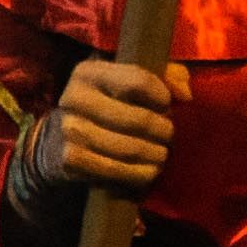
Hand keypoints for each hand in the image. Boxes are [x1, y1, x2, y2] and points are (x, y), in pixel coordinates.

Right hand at [43, 59, 189, 197]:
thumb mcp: (132, 80)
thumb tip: (185, 93)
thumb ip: (167, 76)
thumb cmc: (109, 103)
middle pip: (137, 120)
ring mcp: (69, 130)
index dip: (161, 96)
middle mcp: (74, 98)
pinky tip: (149, 170)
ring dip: (154, 155)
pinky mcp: (70, 159)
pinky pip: (115, 171)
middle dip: (162, 130)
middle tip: (169, 135)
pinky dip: (139, 174)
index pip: (137, 81)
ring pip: (128, 148)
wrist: (62, 137)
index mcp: (89, 72)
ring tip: (162, 154)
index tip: (168, 105)